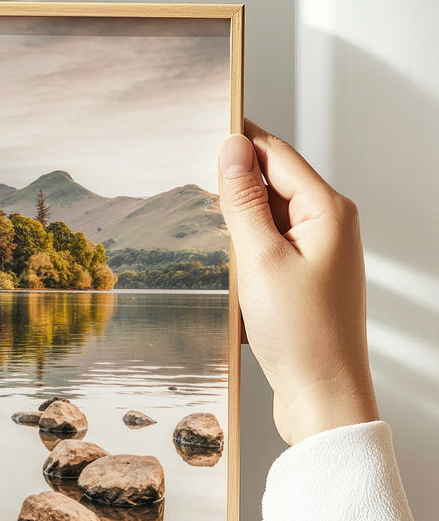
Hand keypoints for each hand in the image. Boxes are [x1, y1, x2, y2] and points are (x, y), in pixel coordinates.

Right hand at [218, 120, 378, 445]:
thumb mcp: (260, 260)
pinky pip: (267, 247)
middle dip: (232, 185)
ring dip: (236, 224)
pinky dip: (244, 251)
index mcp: (328, 211)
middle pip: (271, 182)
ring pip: (266, 217)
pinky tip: (227, 270)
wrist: (323, 396)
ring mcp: (318, 253)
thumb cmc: (301, 334)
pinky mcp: (304, 278)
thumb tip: (232, 148)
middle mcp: (329, 225)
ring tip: (210, 241)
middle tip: (191, 189)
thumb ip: (244, 200)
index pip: (275, 154)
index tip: (200, 124)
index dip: (238, 139)